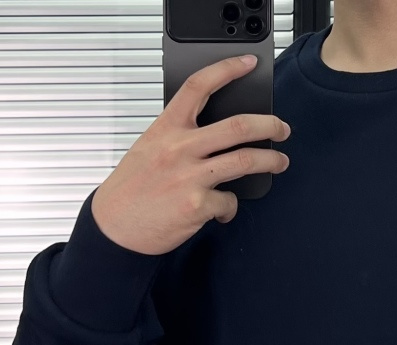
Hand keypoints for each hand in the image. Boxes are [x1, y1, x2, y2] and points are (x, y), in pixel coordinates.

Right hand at [90, 54, 290, 255]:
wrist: (115, 227)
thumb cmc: (131, 190)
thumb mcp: (149, 148)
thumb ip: (179, 137)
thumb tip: (213, 138)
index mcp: (167, 128)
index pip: (199, 86)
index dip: (227, 70)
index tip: (247, 64)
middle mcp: (181, 148)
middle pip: (237, 125)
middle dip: (269, 125)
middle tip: (281, 128)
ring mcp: (190, 177)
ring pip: (244, 160)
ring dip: (270, 161)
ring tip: (279, 162)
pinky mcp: (197, 205)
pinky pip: (229, 202)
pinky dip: (230, 208)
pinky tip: (222, 211)